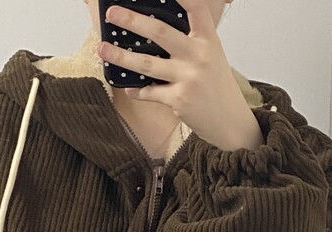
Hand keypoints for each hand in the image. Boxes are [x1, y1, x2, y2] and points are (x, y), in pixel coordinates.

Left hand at [98, 0, 264, 150]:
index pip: (195, 8)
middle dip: (133, 21)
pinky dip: (137, 91)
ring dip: (121, 56)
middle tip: (112, 13)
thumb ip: (191, 40)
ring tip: (102, 48)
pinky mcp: (179, 100)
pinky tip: (128, 88)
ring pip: (147, 64)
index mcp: (208, 39)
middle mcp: (198, 55)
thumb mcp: (211, 55)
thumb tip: (158, 28)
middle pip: (160, 32)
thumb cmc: (216, 85)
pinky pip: (150, 92)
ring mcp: (188, 78)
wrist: (229, 121)